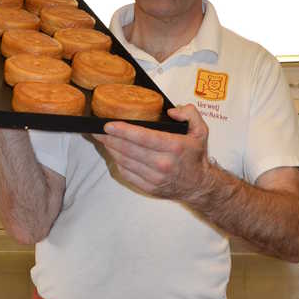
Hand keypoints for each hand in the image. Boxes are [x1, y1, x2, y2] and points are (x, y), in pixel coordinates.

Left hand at [94, 103, 211, 200]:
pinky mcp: (148, 187)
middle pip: (128, 149)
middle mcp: (163, 164)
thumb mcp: (201, 130)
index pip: (142, 137)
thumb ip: (190, 114)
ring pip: (125, 161)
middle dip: (110, 138)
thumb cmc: (195, 156)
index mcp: (174, 147)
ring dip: (111, 149)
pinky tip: (114, 153)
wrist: (198, 186)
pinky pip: (127, 174)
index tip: (108, 125)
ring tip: (103, 139)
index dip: (123, 130)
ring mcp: (155, 178)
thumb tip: (172, 111)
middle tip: (97, 130)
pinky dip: (118, 163)